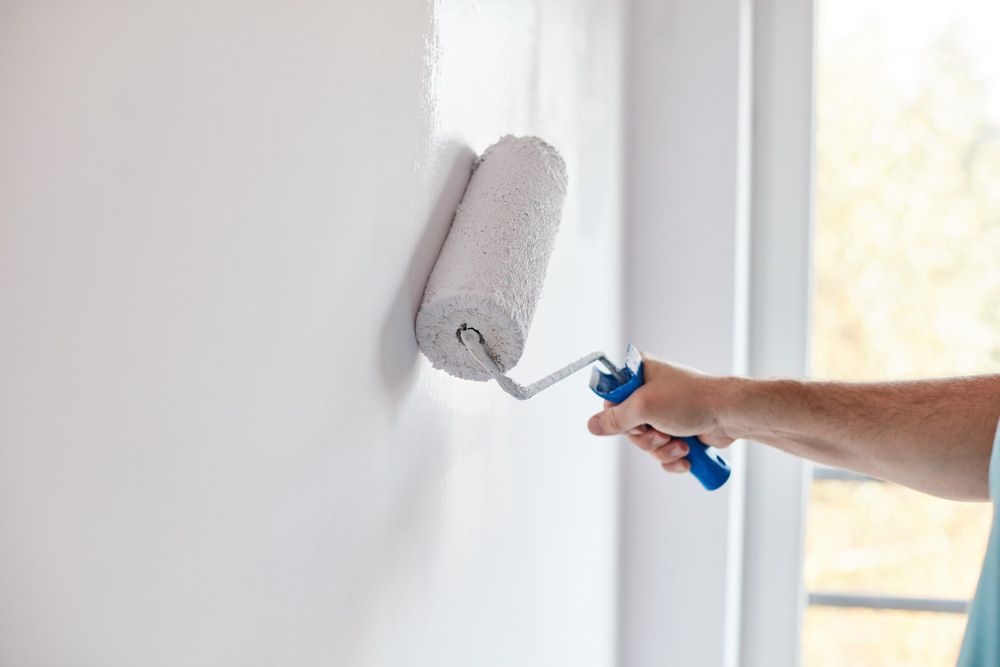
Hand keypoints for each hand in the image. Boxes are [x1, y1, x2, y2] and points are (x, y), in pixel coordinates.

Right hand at [587, 353, 737, 473]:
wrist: (729, 415)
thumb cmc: (691, 400)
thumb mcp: (644, 407)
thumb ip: (615, 418)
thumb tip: (592, 425)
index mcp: (640, 373)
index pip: (611, 395)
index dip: (617, 413)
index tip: (632, 419)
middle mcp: (650, 391)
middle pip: (627, 426)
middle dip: (646, 438)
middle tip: (661, 433)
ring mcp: (664, 412)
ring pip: (646, 443)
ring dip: (662, 449)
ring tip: (680, 443)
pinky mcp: (677, 430)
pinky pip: (662, 452)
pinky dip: (673, 458)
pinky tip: (686, 455)